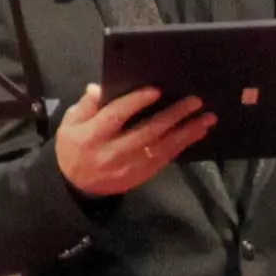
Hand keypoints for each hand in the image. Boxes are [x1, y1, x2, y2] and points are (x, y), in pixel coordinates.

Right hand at [49, 81, 213, 198]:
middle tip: (194, 101)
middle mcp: (112, 152)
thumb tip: (98, 88)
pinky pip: (164, 160)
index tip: (156, 90)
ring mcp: (129, 167)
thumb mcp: (69, 124)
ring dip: (186, 133)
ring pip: (162, 148)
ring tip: (206, 119)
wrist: (76, 187)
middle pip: (147, 132)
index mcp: (91, 136)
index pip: (116, 116)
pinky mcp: (141, 176)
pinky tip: (195, 134)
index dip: (136, 102)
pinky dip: (181, 146)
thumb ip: (86, 106)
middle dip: (173, 116)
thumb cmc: (73, 148)